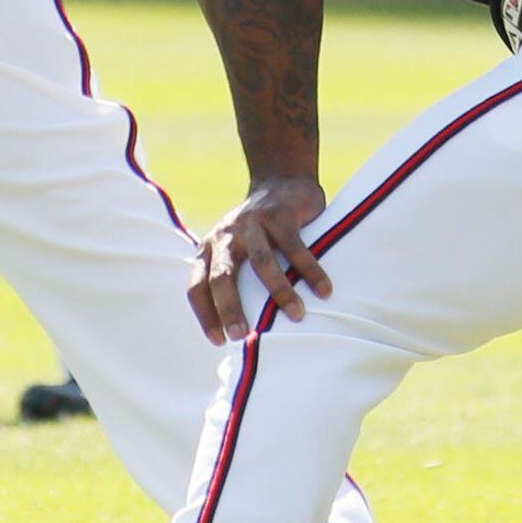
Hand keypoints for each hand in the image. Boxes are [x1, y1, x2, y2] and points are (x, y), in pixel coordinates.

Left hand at [196, 176, 334, 346]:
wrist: (281, 181)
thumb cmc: (259, 232)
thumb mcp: (235, 250)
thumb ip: (233, 278)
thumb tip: (241, 332)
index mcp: (209, 249)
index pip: (197, 286)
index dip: (205, 315)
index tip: (219, 342)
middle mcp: (225, 236)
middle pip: (221, 276)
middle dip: (230, 308)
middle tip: (243, 336)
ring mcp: (253, 223)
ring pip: (262, 262)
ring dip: (280, 292)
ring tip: (297, 316)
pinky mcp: (280, 214)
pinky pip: (296, 247)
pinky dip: (311, 271)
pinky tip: (324, 291)